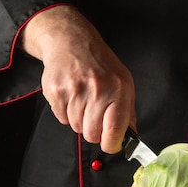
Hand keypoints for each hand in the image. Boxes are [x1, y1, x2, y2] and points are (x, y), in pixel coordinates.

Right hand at [18, 5, 135, 152]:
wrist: (72, 42)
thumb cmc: (100, 64)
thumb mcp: (123, 82)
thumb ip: (128, 112)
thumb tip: (131, 137)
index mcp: (118, 90)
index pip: (114, 130)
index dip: (112, 144)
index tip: (111, 144)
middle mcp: (97, 90)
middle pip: (92, 134)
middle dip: (94, 131)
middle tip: (94, 116)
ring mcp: (75, 91)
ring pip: (76, 127)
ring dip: (80, 120)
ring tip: (82, 99)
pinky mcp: (56, 91)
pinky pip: (62, 118)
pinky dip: (66, 113)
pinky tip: (71, 96)